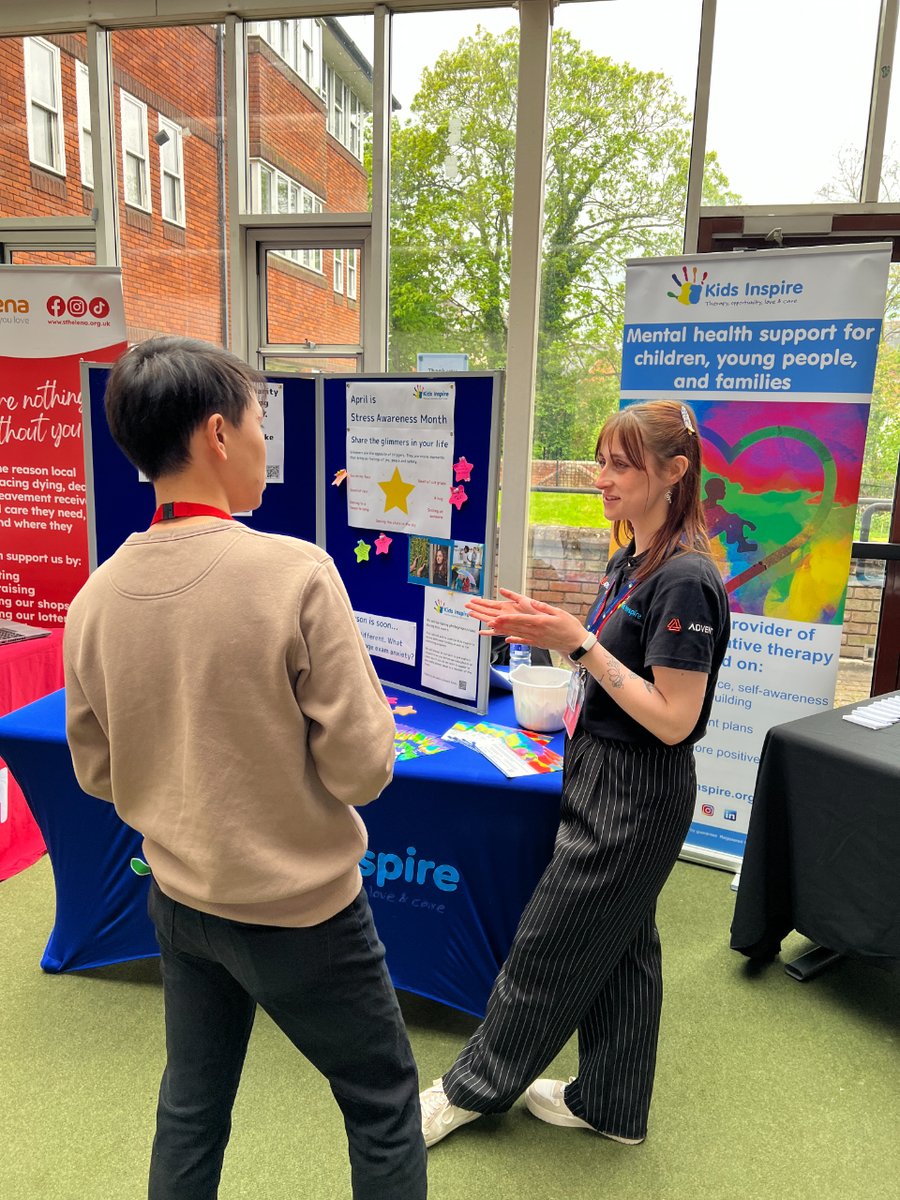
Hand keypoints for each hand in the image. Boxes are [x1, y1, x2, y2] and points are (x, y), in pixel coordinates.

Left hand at [465, 588, 585, 654]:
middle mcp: (536, 632)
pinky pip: (524, 642)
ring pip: (517, 634)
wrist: (576, 643)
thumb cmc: (570, 626)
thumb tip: (532, 602)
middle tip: (489, 621)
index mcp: (540, 622)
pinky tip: (507, 639)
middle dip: (501, 624)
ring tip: (494, 628)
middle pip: (515, 627)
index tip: (497, 616)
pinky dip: (515, 640)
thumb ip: (544, 608)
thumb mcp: (559, 613)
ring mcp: (536, 639)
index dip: (507, 618)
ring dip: (504, 631)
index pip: (520, 620)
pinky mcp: (538, 644)